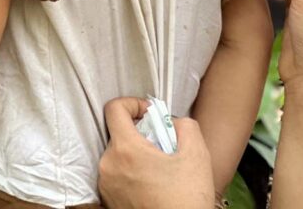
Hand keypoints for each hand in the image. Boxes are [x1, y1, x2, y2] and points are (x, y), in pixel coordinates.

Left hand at [99, 98, 214, 208]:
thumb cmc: (187, 200)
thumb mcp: (197, 155)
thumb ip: (185, 126)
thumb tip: (174, 122)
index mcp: (125, 149)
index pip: (114, 108)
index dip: (133, 104)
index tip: (150, 115)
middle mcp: (108, 164)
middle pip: (117, 133)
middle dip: (140, 134)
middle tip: (162, 146)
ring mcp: (105, 184)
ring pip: (117, 155)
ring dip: (136, 155)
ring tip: (160, 169)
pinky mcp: (107, 200)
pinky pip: (116, 175)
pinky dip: (131, 173)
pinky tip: (152, 184)